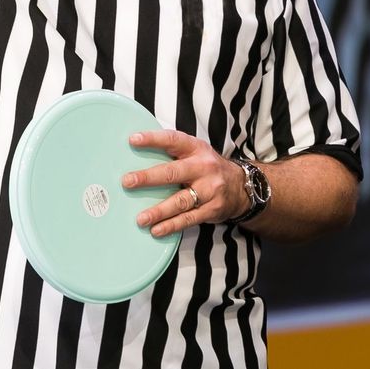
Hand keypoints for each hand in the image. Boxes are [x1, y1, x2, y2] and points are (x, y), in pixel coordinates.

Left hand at [122, 130, 249, 236]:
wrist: (241, 186)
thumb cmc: (208, 168)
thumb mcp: (196, 153)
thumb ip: (174, 152)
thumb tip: (138, 151)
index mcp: (197, 149)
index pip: (173, 140)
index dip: (153, 139)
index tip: (133, 140)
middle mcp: (204, 167)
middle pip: (173, 173)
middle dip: (149, 177)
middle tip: (128, 181)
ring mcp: (209, 189)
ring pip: (180, 201)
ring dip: (159, 211)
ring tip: (140, 218)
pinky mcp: (211, 209)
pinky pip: (188, 219)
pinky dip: (171, 225)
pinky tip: (156, 230)